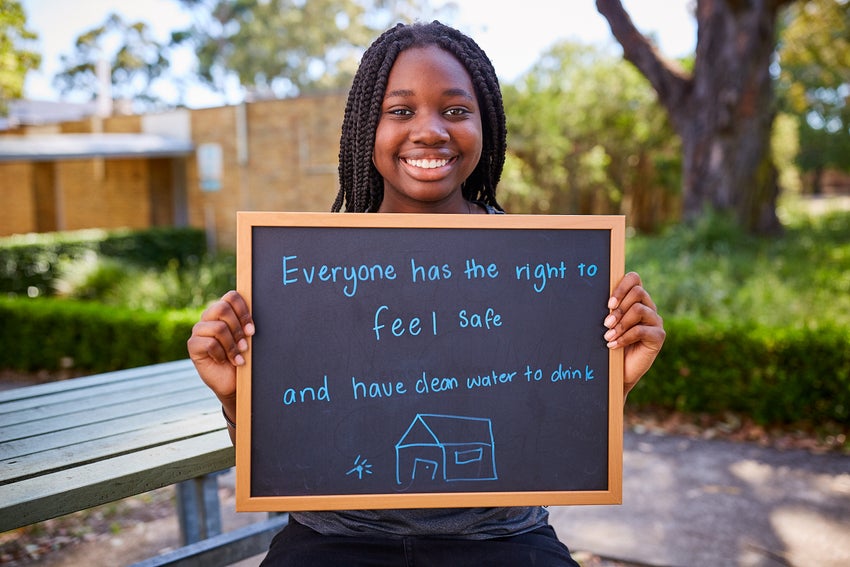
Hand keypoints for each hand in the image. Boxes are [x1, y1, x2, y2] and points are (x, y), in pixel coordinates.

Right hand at [186, 290, 253, 420]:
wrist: (233, 382)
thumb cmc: (242, 357)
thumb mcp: (247, 339)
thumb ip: (246, 324)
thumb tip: (253, 315)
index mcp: (223, 311)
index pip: (231, 296)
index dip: (243, 311)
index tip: (252, 330)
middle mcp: (209, 317)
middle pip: (222, 308)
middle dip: (238, 328)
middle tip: (245, 345)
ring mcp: (199, 330)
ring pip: (218, 328)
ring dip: (232, 345)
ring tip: (238, 357)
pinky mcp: (192, 345)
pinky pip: (210, 343)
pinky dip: (222, 354)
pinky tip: (225, 361)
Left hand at [604, 272, 664, 396]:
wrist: (618, 371)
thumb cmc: (609, 343)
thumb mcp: (607, 323)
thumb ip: (608, 309)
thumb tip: (594, 294)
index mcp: (635, 299)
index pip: (634, 279)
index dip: (621, 287)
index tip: (608, 304)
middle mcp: (648, 306)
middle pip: (638, 292)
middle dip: (618, 309)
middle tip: (606, 324)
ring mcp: (655, 321)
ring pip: (639, 309)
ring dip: (620, 324)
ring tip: (608, 336)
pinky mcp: (658, 336)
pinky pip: (642, 330)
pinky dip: (625, 338)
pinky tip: (613, 345)